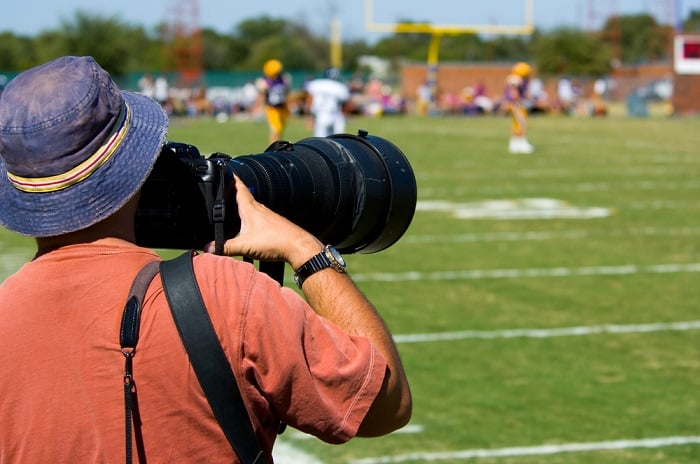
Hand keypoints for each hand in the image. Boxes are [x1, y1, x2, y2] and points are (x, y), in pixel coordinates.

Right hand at [205, 176, 321, 267]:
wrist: (297, 246)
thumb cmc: (275, 240)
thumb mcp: (245, 246)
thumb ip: (225, 247)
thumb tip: (208, 248)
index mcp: (250, 208)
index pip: (239, 188)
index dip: (231, 179)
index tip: (225, 170)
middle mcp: (259, 209)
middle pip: (244, 196)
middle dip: (234, 191)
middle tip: (226, 188)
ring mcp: (267, 216)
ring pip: (251, 207)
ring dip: (243, 205)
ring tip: (234, 206)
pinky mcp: (273, 225)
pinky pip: (258, 217)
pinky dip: (250, 217)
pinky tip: (249, 227)